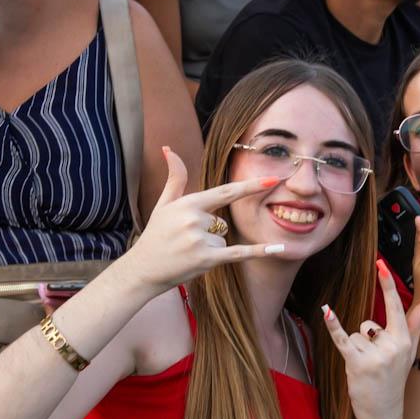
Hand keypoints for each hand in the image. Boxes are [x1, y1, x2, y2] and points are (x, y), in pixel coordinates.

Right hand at [124, 147, 284, 291]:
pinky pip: (238, 253)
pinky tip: (277, 248)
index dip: (250, 186)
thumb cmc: (155, 235)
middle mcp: (195, 219)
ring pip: (224, 239)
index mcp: (188, 204)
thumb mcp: (163, 204)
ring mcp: (200, 240)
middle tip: (184, 241)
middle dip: (209, 233)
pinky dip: (258, 251)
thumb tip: (169, 148)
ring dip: (211, 248)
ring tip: (187, 252)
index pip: (226, 192)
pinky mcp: (206, 259)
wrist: (142, 270)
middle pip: (222, 223)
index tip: (272, 179)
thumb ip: (175, 178)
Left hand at [322, 261, 419, 418]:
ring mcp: (374, 354)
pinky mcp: (356, 362)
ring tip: (365, 369)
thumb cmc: (394, 381)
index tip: (380, 264)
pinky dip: (333, 326)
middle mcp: (392, 345)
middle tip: (375, 363)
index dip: (387, 285)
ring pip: (356, 335)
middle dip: (366, 340)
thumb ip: (414, 327)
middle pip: (369, 324)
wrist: (383, 413)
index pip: (396, 307)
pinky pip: (342, 338)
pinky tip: (327, 312)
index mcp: (404, 341)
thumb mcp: (408, 355)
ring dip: (355, 350)